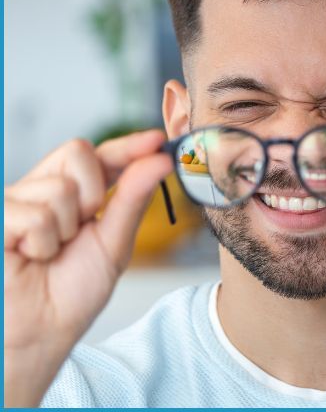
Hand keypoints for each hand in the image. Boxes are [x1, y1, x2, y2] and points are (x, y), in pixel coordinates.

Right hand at [4, 130, 172, 406]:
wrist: (40, 334)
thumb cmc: (73, 292)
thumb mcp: (114, 242)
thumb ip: (133, 199)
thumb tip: (160, 160)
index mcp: (77, 193)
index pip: (103, 155)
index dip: (128, 145)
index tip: (156, 140)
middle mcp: (45, 188)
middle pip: (78, 152)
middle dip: (93, 193)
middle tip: (82, 229)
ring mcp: (18, 200)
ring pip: (59, 189)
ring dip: (65, 230)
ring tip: (50, 253)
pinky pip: (34, 215)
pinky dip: (41, 244)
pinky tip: (30, 257)